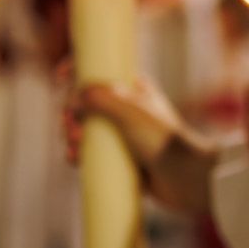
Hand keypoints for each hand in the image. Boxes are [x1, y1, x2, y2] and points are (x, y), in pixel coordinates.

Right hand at [66, 77, 217, 216]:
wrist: (188, 178)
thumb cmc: (165, 140)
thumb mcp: (130, 112)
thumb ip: (100, 99)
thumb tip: (73, 97)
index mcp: (132, 89)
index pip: (101, 70)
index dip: (78, 69)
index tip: (60, 77)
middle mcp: (126, 109)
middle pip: (85, 102)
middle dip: (70, 112)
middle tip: (72, 127)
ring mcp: (123, 136)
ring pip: (85, 130)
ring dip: (71, 135)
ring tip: (74, 146)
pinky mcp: (122, 160)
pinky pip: (92, 155)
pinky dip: (78, 155)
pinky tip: (74, 160)